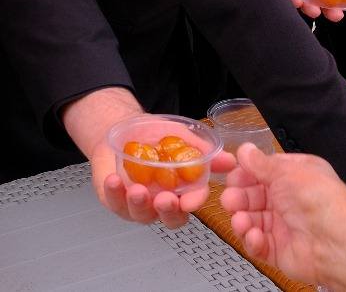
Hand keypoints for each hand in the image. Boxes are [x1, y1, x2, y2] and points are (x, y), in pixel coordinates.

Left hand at [61, 87, 231, 228]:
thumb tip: (231, 160)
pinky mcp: (115, 198)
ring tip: (137, 190)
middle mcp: (161, 202)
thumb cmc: (155, 136)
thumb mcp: (182, 137)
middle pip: (169, 218)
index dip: (193, 203)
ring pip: (140, 214)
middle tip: (165, 200)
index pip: (191, 204)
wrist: (124, 128)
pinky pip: (114, 202)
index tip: (190, 200)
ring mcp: (138, 203)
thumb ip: (203, 151)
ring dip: (139, 204)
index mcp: (181, 192)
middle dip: (168, 211)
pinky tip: (114, 180)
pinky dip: (114, 192)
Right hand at [220, 145, 345, 288]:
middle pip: (251, 198)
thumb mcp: (286, 171)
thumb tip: (245, 150)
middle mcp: (288, 201)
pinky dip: (251, 240)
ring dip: (241, 220)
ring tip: (241, 220)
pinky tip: (254, 235)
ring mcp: (283, 227)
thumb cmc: (320, 200)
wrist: (336, 239)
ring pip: (251, 221)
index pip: (260, 174)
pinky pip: (258, 245)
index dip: (244, 175)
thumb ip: (261, 163)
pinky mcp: (280, 250)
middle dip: (237, 198)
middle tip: (231, 199)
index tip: (233, 176)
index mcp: (293, 177)